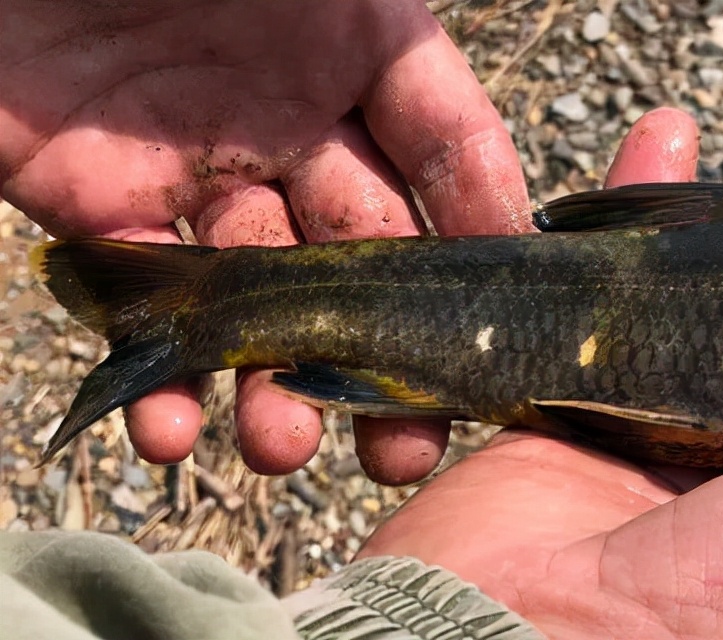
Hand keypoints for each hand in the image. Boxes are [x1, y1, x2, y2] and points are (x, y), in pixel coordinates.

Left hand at [1, 0, 528, 482]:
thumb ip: (416, 79)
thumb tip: (505, 209)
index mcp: (354, 62)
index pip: (444, 162)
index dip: (479, 242)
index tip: (502, 330)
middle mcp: (290, 127)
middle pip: (363, 261)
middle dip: (389, 358)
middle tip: (404, 443)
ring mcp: (197, 174)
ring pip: (260, 304)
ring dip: (275, 388)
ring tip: (278, 446)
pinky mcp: (99, 208)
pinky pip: (145, 306)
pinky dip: (160, 378)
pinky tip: (172, 429)